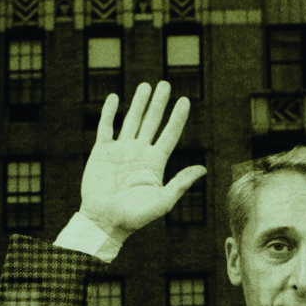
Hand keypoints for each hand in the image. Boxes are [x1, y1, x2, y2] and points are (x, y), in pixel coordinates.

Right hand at [81, 82, 206, 242]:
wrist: (105, 222)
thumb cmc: (135, 217)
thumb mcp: (163, 201)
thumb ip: (181, 183)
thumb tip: (203, 169)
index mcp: (155, 163)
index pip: (170, 134)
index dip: (178, 117)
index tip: (185, 100)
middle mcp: (140, 153)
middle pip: (152, 122)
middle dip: (159, 103)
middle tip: (165, 84)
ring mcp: (120, 150)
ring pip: (131, 120)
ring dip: (138, 103)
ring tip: (145, 86)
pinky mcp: (102, 152)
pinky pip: (106, 127)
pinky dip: (109, 112)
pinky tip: (114, 98)